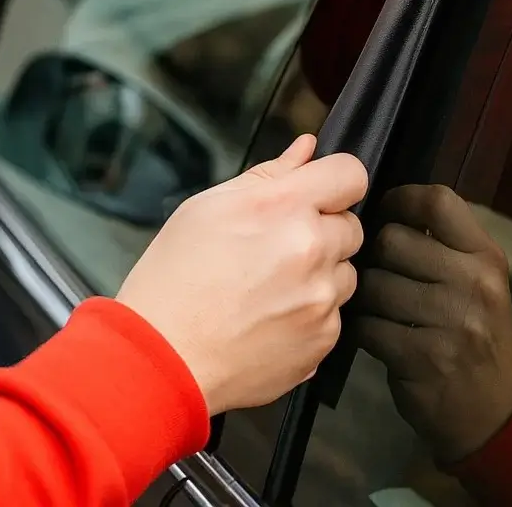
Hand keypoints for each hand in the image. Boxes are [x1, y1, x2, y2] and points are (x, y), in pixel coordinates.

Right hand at [116, 134, 365, 414]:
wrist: (160, 362)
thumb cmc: (173, 282)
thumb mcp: (207, 208)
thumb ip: (269, 174)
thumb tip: (306, 148)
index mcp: (284, 207)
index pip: (351, 174)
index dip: (335, 179)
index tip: (321, 192)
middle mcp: (312, 250)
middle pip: (351, 225)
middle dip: (323, 231)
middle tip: (276, 249)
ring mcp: (321, 298)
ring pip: (344, 272)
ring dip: (320, 275)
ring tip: (269, 288)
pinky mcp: (323, 339)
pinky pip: (334, 314)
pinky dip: (311, 315)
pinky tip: (270, 318)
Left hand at [356, 184, 511, 463]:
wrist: (489, 412)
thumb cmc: (475, 334)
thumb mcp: (478, 282)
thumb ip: (444, 244)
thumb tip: (389, 210)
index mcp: (486, 255)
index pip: (437, 201)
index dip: (400, 199)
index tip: (384, 212)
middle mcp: (474, 282)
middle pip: (392, 240)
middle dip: (375, 255)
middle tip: (378, 271)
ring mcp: (450, 322)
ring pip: (374, 283)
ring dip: (365, 295)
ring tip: (376, 306)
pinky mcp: (422, 357)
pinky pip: (367, 325)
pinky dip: (362, 329)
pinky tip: (373, 334)